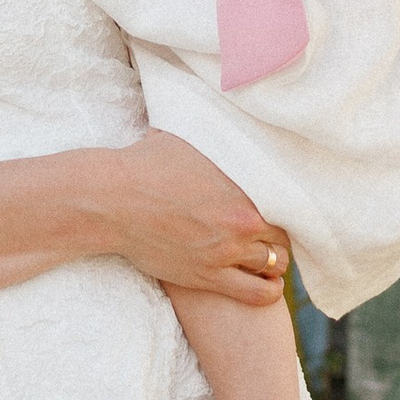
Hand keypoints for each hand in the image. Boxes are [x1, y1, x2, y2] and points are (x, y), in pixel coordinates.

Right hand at [94, 134, 292, 305]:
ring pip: (274, 264)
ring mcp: (226, 252)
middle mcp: (241, 221)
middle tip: (271, 235)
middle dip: (278, 235)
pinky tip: (268, 285)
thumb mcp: (189, 138)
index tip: (277, 208)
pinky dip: (267, 291)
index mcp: (244, 186)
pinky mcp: (208, 277)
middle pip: (284, 234)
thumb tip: (225, 106)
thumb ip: (217, 135)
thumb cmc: (145, 163)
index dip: (285, 206)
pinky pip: (256, 293)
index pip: (288, 201)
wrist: (112, 201)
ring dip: (273, 262)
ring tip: (268, 259)